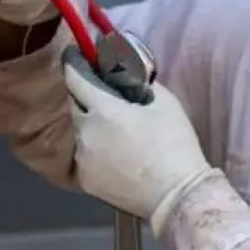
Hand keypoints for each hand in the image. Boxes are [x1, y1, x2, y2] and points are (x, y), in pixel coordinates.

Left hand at [63, 46, 211, 233]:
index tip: (72, 54)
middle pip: (77, 104)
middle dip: (87, 97)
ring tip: (117, 131)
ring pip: (81, 131)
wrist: (177, 195)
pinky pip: (85, 155)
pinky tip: (116, 154)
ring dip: (92, 125)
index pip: (74, 78)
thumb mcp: (163, 102)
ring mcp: (82, 159)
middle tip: (108, 98)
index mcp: (102, 110)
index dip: (72, 63)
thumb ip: (138, 80)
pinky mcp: (85, 180)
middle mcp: (85, 133)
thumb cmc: (173, 144)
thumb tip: (124, 69)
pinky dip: (95, 149)